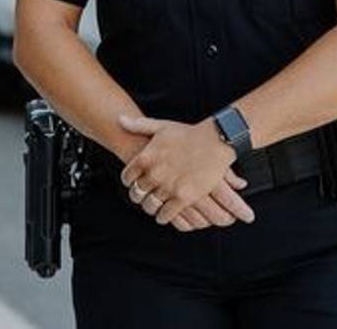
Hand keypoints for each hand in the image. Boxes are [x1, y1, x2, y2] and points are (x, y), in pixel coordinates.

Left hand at [119, 115, 253, 227]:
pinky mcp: (183, 198)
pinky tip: (164, 215)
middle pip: (137, 193)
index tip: (133, 182)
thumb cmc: (188, 133)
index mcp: (145, 158)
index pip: (127, 177)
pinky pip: (166, 215)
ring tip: (153, 206)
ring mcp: (168, 187)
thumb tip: (120, 119)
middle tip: (142, 196)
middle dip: (138, 196)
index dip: (129, 181)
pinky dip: (163, 216)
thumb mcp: (161, 126)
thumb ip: (139, 125)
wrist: (215, 141)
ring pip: (150, 206)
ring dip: (150, 207)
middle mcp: (154, 174)